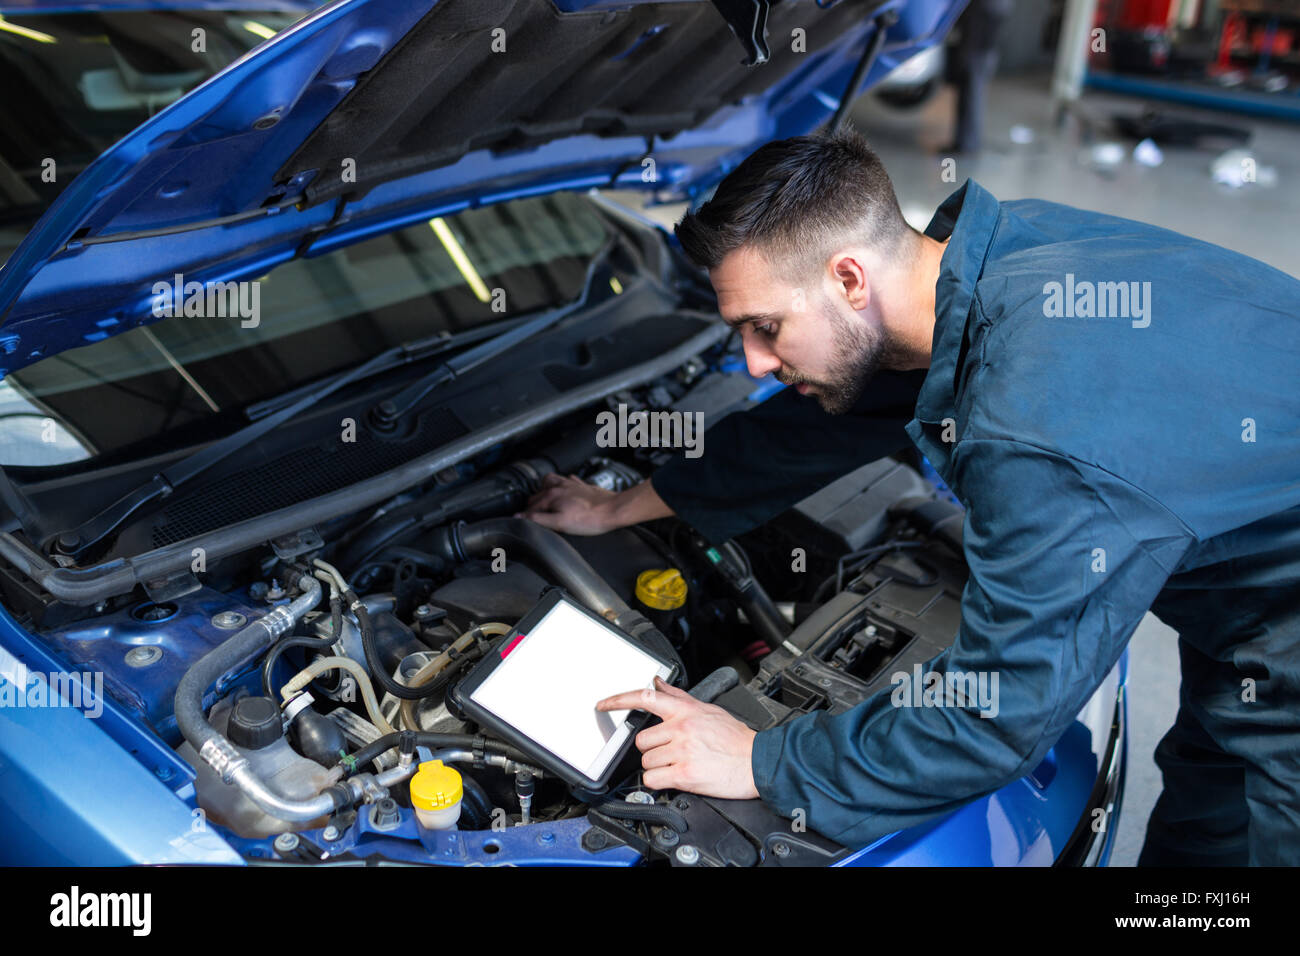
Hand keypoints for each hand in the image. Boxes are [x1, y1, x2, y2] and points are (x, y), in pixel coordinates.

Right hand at [516, 473, 618, 534]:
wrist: (613, 510)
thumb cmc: (589, 519)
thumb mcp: (560, 524)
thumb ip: (538, 519)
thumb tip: (519, 517)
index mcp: (551, 495)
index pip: (530, 506)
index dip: (525, 516)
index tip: (521, 522)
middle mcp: (559, 487)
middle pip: (537, 495)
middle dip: (532, 504)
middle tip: (531, 516)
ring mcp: (571, 485)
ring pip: (550, 482)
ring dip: (543, 490)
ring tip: (543, 500)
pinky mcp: (581, 486)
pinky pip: (567, 481)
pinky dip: (562, 485)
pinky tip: (564, 490)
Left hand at [598, 677, 758, 798]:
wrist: (757, 761)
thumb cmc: (735, 738)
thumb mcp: (707, 709)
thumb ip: (678, 697)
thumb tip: (659, 683)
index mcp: (685, 711)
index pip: (645, 698)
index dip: (619, 700)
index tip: (603, 704)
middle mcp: (681, 729)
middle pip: (642, 741)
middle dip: (652, 750)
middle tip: (670, 753)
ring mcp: (682, 752)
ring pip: (647, 762)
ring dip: (658, 767)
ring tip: (679, 765)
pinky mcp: (684, 774)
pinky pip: (653, 780)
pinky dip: (659, 783)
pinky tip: (674, 779)